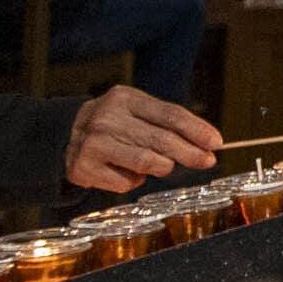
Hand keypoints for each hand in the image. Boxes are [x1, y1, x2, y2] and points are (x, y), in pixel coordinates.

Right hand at [64, 84, 222, 195]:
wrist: (66, 136)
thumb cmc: (115, 124)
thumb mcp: (137, 112)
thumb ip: (168, 124)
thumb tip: (208, 144)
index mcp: (125, 99)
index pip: (170, 115)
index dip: (197, 130)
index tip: (216, 142)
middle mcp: (107, 119)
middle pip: (161, 139)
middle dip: (190, 153)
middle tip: (207, 161)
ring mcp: (93, 143)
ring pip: (146, 162)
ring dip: (162, 167)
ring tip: (163, 165)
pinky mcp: (83, 168)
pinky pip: (126, 182)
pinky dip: (134, 180)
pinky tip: (126, 171)